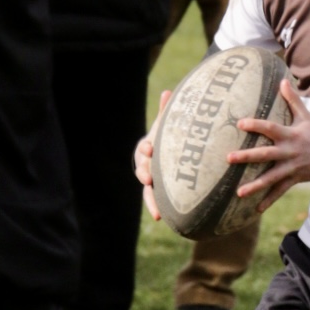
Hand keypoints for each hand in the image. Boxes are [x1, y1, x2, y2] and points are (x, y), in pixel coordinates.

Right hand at [134, 89, 171, 220]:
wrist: (161, 152)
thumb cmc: (165, 137)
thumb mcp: (166, 125)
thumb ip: (166, 112)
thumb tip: (167, 92)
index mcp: (146, 149)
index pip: (143, 148)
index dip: (145, 148)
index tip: (149, 148)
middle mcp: (145, 165)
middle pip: (142, 170)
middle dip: (144, 173)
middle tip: (148, 177)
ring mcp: (149, 179)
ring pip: (146, 190)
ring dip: (150, 200)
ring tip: (157, 211)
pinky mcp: (155, 191)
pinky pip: (154, 200)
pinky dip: (156, 208)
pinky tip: (161, 217)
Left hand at [229, 80, 309, 211]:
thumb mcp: (307, 116)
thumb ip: (293, 100)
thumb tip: (282, 80)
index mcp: (290, 135)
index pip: (270, 128)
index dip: (256, 125)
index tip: (239, 123)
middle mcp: (289, 152)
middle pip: (266, 155)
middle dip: (247, 157)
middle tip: (228, 158)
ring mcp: (292, 167)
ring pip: (271, 178)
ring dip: (255, 186)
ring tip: (238, 192)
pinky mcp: (295, 179)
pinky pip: (280, 191)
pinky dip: (269, 200)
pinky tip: (256, 209)